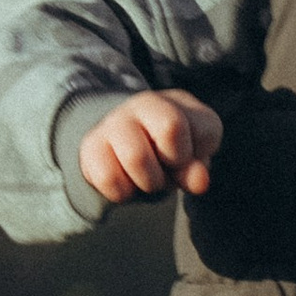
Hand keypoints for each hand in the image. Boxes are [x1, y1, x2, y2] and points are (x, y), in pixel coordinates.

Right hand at [78, 89, 224, 204]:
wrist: (121, 152)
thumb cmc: (166, 156)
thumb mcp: (189, 161)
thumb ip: (196, 169)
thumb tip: (200, 182)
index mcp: (179, 103)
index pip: (204, 130)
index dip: (197, 155)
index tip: (186, 158)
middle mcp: (146, 103)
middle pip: (171, 127)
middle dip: (175, 162)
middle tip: (167, 170)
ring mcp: (115, 121)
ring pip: (137, 157)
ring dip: (148, 182)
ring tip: (147, 179)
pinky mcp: (91, 145)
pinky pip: (108, 178)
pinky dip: (122, 193)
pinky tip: (126, 183)